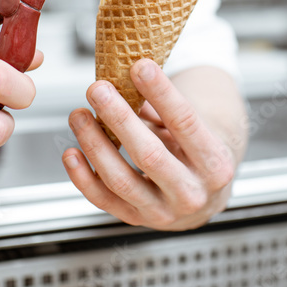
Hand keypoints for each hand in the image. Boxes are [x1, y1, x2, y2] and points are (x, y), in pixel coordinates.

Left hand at [63, 59, 236, 230]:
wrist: (204, 198)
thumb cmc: (197, 154)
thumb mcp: (195, 127)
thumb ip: (163, 108)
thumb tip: (126, 80)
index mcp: (215, 164)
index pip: (185, 123)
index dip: (162, 93)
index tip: (140, 66)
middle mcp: (192, 193)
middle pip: (150, 154)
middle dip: (120, 118)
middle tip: (98, 89)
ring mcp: (163, 212)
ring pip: (121, 180)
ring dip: (95, 144)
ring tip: (79, 115)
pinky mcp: (137, 220)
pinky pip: (103, 201)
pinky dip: (82, 177)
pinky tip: (71, 152)